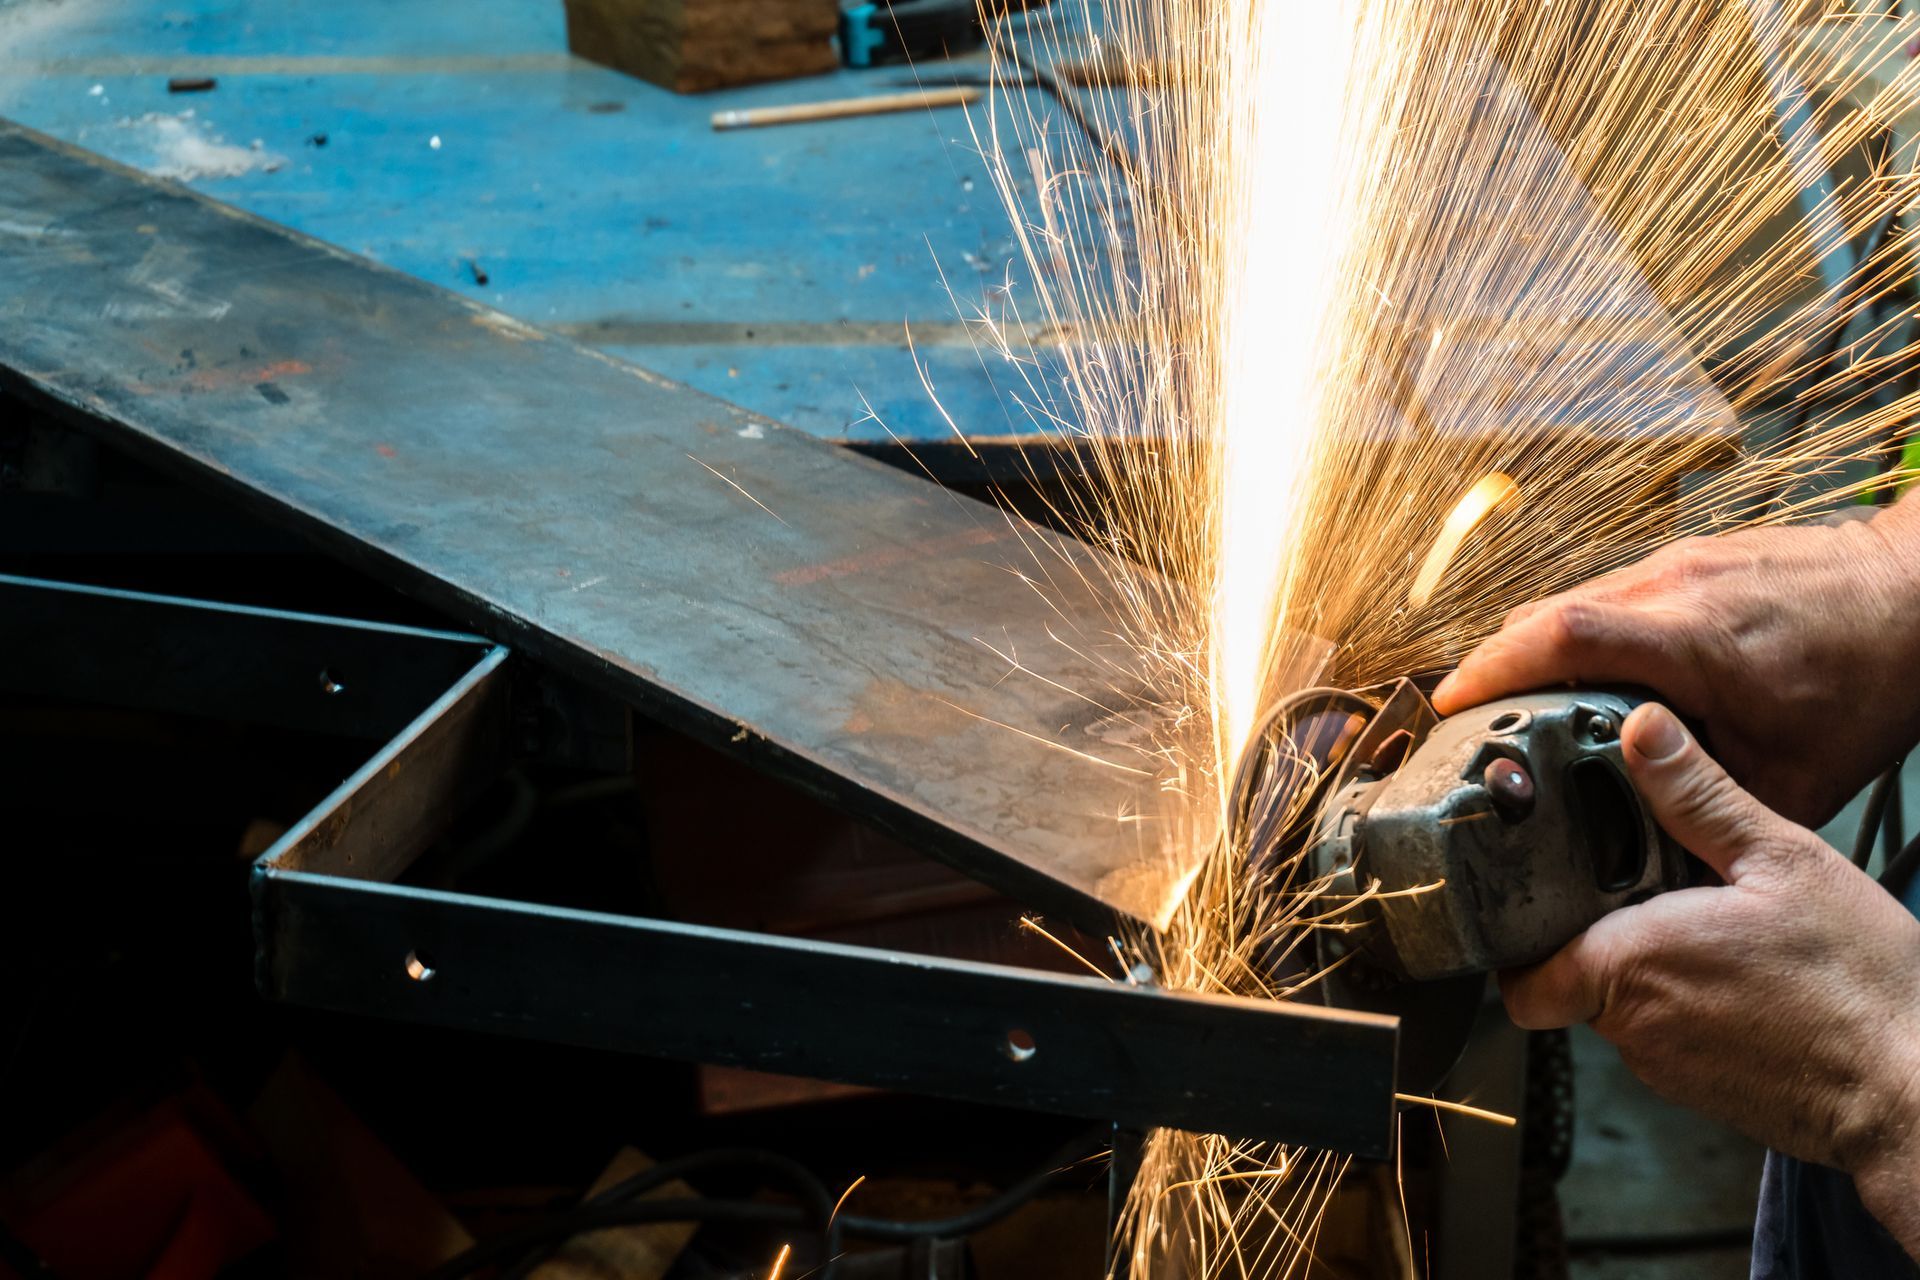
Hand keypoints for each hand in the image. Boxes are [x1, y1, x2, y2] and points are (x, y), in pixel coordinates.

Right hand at [1432, 504, 1919, 825]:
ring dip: (1529, 650)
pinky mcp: (1685, 557)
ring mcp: (1676, 562)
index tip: (1448, 706)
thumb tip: (1661, 868)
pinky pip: (1605, 593)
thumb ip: (1715, 812)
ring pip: (1568, 600)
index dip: (1490, 669)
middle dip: (1490, 668)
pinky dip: (1573, 635)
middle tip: (1464, 724)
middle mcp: (1672, 587)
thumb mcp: (1797, 776)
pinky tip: (1579, 678)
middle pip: (1542, 615)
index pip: (1560, 637)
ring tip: (1510, 707)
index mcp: (1692, 640)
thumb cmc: (1869, 677)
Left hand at [1502, 703, 1919, 1255]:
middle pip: (1575, 979)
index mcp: (1629, 965)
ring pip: (1627, 1009)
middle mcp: (1634, 1029)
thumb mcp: (1781, 861)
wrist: (1916, 1093)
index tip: (1538, 904)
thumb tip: (1643, 730)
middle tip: (1647, 890)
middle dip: (1601, 935)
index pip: (1522, 978)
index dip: (1520, 944)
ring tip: (1710, 927)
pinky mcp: (1708, 1094)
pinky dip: (1693, 1005)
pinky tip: (1744, 975)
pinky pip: (1673, 1038)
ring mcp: (1669, 1069)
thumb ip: (1699, 797)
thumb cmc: (1860, 985)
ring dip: (1653, 969)